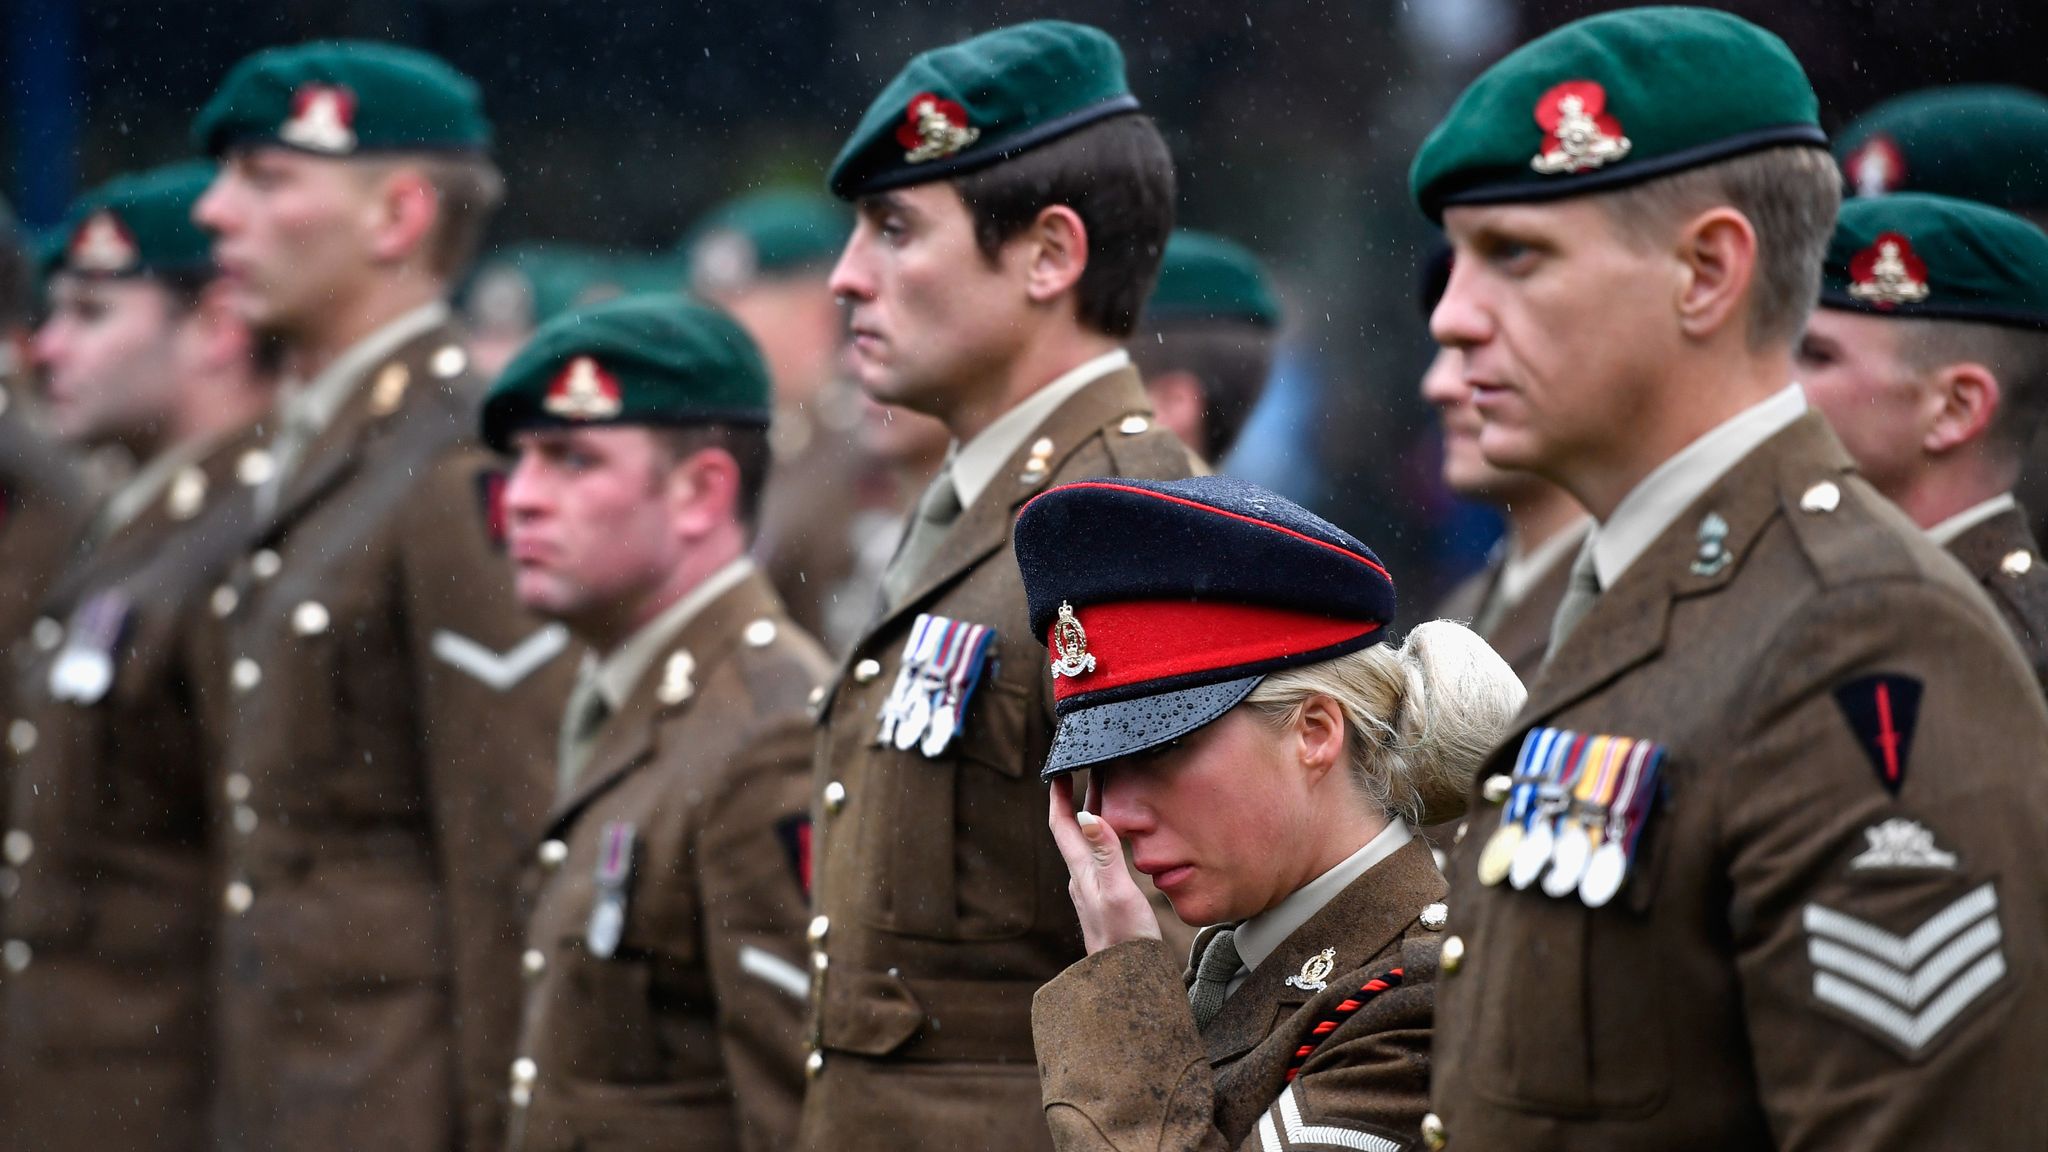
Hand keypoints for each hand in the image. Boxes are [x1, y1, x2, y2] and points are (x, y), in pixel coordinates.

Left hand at [1047, 774, 1161, 954]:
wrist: (1127, 983)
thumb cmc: (1125, 940)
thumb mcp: (1117, 892)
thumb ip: (1104, 853)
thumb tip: (1085, 814)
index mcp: (1081, 872)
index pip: (1061, 826)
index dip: (1058, 797)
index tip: (1059, 770)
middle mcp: (1082, 879)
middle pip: (1072, 831)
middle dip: (1076, 799)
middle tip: (1087, 772)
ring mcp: (1092, 892)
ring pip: (1086, 845)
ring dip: (1090, 818)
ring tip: (1105, 796)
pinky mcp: (1105, 902)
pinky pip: (1099, 860)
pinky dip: (1104, 839)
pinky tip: (1117, 843)